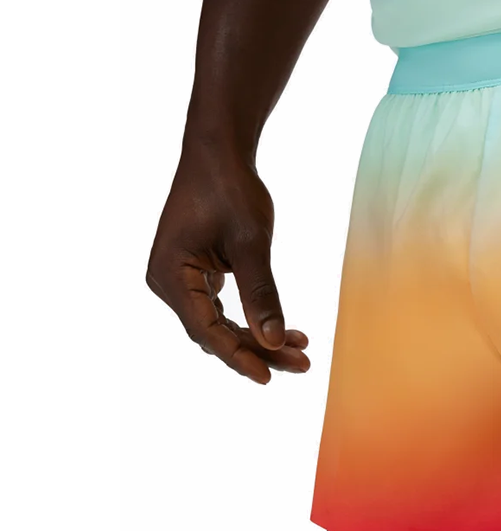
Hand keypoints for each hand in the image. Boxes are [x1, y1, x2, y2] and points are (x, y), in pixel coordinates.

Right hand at [146, 142, 309, 383]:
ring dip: (259, 337)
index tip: (269, 376)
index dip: (238, 356)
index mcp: (170, 275)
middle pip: (214, 332)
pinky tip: (286, 330)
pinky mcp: (196, 274)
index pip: (205, 330)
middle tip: (303, 363)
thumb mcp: (251, 243)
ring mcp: (180, 279)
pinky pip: (223, 308)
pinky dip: (253, 318)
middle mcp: (168, 282)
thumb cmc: (231, 190)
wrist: (220, 154)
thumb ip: (261, 293)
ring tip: (301, 348)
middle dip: (259, 349)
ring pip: (221, 323)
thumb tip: (272, 339)